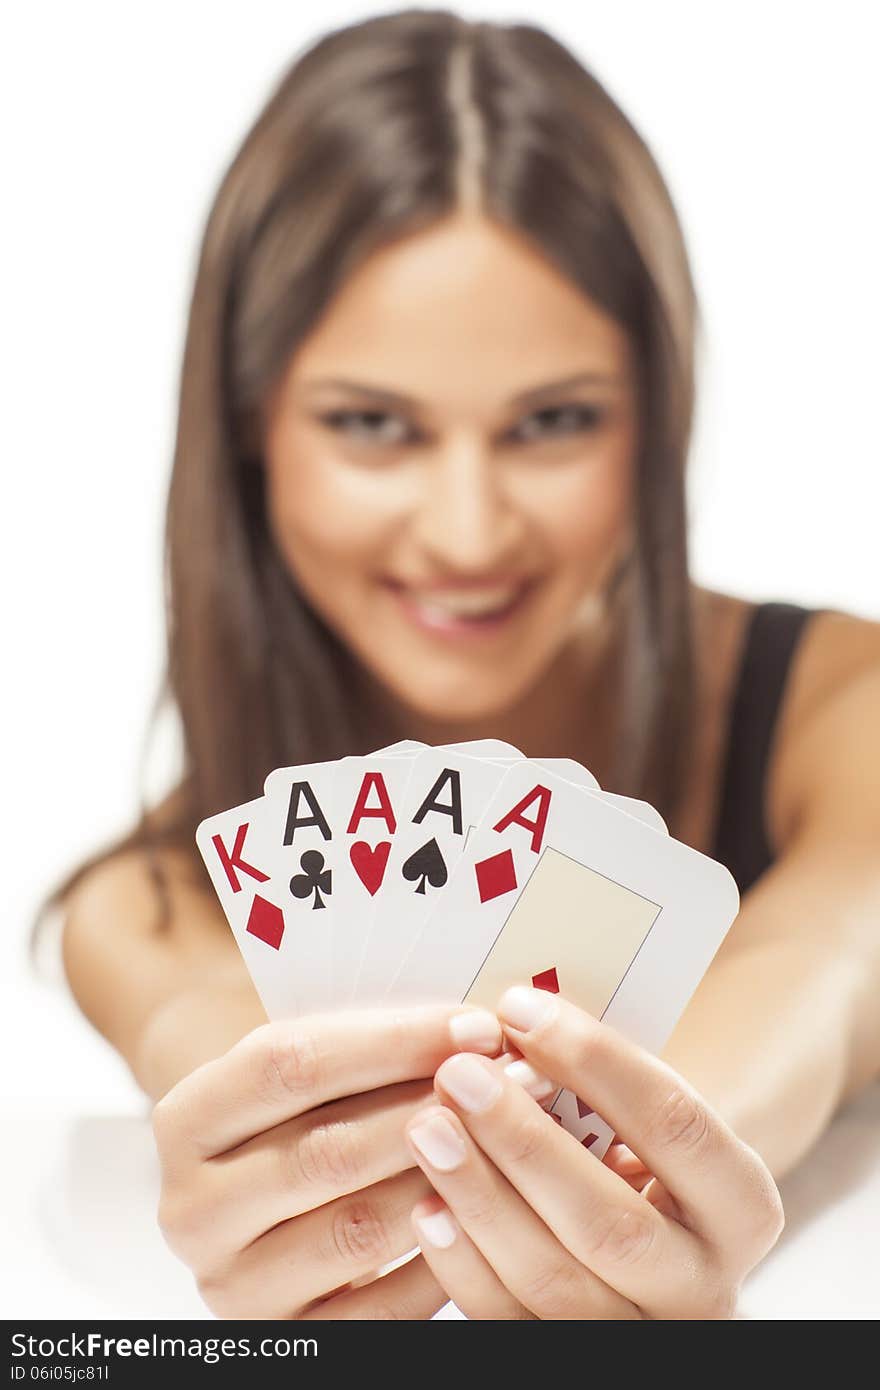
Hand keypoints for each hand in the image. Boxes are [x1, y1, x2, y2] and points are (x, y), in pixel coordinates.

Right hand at [152, 1002, 502, 1317]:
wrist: (260, 1208)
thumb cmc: (304, 1114)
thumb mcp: (308, 1070)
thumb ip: (372, 1047)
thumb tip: (479, 1036)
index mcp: (186, 1121)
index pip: (288, 1064)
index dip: (393, 1041)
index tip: (476, 1027)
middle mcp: (191, 1210)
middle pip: (326, 1150)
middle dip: (434, 1109)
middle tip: (513, 1082)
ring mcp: (233, 1287)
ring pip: (359, 1229)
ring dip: (451, 1179)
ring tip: (512, 1140)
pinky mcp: (286, 1343)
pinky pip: (383, 1310)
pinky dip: (443, 1258)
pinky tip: (489, 1213)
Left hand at [404, 987, 783, 1318]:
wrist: (647, 1256)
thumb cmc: (635, 1160)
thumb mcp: (646, 1127)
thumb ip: (599, 1089)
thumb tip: (511, 1024)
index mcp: (741, 1207)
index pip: (675, 1124)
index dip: (596, 1061)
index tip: (520, 1008)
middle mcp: (704, 1288)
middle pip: (610, 1222)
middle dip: (523, 1141)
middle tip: (459, 1075)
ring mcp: (640, 1339)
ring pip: (553, 1282)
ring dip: (480, 1198)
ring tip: (429, 1128)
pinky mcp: (572, 1366)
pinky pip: (509, 1325)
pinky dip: (463, 1265)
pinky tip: (428, 1207)